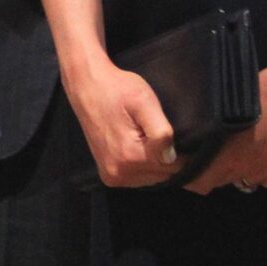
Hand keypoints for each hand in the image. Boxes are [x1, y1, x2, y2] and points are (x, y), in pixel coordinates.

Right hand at [61, 53, 179, 187]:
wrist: (87, 86)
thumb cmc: (118, 89)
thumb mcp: (144, 101)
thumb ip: (160, 131)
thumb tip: (172, 157)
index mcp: (130, 156)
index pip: (174, 167)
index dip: (179, 150)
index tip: (171, 133)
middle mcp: (119, 172)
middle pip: (163, 175)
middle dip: (165, 157)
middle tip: (155, 131)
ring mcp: (112, 176)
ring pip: (151, 179)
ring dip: (154, 163)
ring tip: (146, 137)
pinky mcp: (107, 176)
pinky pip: (138, 179)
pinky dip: (142, 166)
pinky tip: (138, 147)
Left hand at [184, 62, 266, 193]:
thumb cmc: (263, 93)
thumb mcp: (230, 105)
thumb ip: (214, 126)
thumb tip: (201, 130)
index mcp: (227, 157)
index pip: (199, 182)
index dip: (188, 177)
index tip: (181, 167)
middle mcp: (245, 172)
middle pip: (221, 180)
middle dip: (214, 170)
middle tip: (212, 152)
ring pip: (246, 179)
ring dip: (240, 169)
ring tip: (241, 150)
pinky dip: (263, 168)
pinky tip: (265, 152)